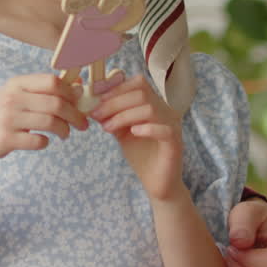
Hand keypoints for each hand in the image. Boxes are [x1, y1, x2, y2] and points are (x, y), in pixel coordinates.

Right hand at [0, 73, 87, 163]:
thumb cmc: (3, 116)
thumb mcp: (18, 96)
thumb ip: (45, 90)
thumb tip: (79, 86)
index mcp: (16, 84)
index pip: (52, 82)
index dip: (71, 93)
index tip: (78, 103)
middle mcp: (11, 99)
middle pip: (56, 103)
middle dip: (75, 115)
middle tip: (82, 124)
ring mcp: (7, 119)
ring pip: (50, 122)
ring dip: (64, 130)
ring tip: (65, 134)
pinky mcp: (6, 139)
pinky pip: (38, 141)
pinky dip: (45, 142)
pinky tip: (43, 141)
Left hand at [90, 75, 183, 200]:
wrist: (156, 183)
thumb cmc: (140, 155)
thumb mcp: (121, 131)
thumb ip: (111, 116)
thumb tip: (91, 102)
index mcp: (154, 104)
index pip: (138, 83)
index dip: (116, 86)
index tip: (95, 94)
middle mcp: (165, 111)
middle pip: (141, 93)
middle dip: (114, 102)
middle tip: (96, 114)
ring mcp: (172, 126)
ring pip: (149, 109)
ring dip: (123, 116)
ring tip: (108, 128)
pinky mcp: (175, 143)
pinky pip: (163, 129)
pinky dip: (146, 128)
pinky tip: (132, 133)